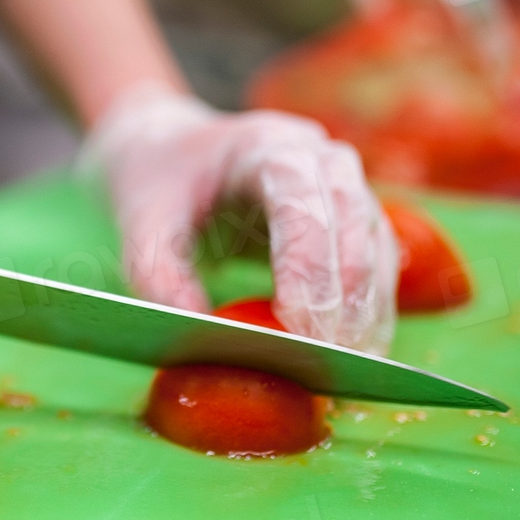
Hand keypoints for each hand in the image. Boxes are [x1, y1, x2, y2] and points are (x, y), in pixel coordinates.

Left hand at [83, 86, 397, 354]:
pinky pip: (378, 266)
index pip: (302, 203)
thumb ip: (159, 276)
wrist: (176, 155)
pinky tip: (356, 357)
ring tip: (347, 372)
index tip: (299, 330)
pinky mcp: (356, 220)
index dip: (307, 267)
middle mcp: (319, 159)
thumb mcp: (141, 225)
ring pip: (376, 247)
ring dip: (367, 313)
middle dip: (344, 299)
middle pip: (352, 224)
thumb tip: (201, 336)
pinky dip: (370, 313)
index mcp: (265, 146)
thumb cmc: (161, 187)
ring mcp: (346, 187)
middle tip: (326, 363)